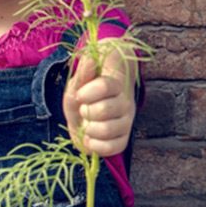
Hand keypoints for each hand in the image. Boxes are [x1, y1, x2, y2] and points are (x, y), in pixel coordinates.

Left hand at [62, 43, 136, 157]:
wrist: (92, 107)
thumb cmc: (86, 90)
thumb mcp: (80, 79)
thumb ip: (84, 71)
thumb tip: (90, 58)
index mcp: (117, 84)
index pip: (107, 86)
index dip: (89, 92)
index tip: (80, 94)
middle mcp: (125, 103)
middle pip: (105, 110)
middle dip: (86, 111)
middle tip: (84, 109)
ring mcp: (126, 122)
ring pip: (108, 130)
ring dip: (89, 129)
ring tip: (87, 125)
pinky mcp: (122, 139)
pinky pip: (113, 148)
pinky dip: (95, 145)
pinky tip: (90, 137)